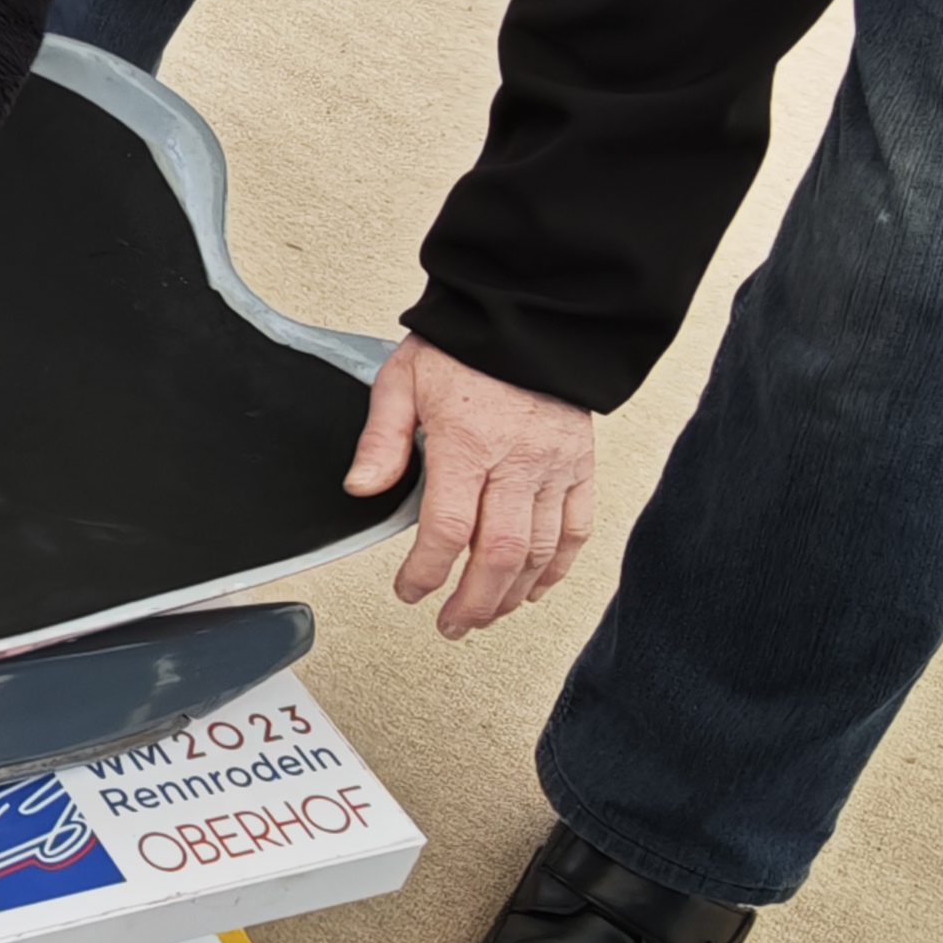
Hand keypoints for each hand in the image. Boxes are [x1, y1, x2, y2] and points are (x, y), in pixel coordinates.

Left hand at [346, 335, 597, 638]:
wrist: (528, 318)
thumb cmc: (463, 348)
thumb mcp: (403, 380)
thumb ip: (381, 439)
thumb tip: (361, 489)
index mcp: (467, 443)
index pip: (448, 528)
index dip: (427, 571)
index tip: (409, 591)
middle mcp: (517, 462)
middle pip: (500, 554)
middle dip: (473, 601)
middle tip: (450, 624)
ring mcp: (555, 467)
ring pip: (541, 552)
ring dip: (511, 595)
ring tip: (484, 615)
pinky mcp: (581, 467)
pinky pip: (576, 530)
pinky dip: (557, 569)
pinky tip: (533, 589)